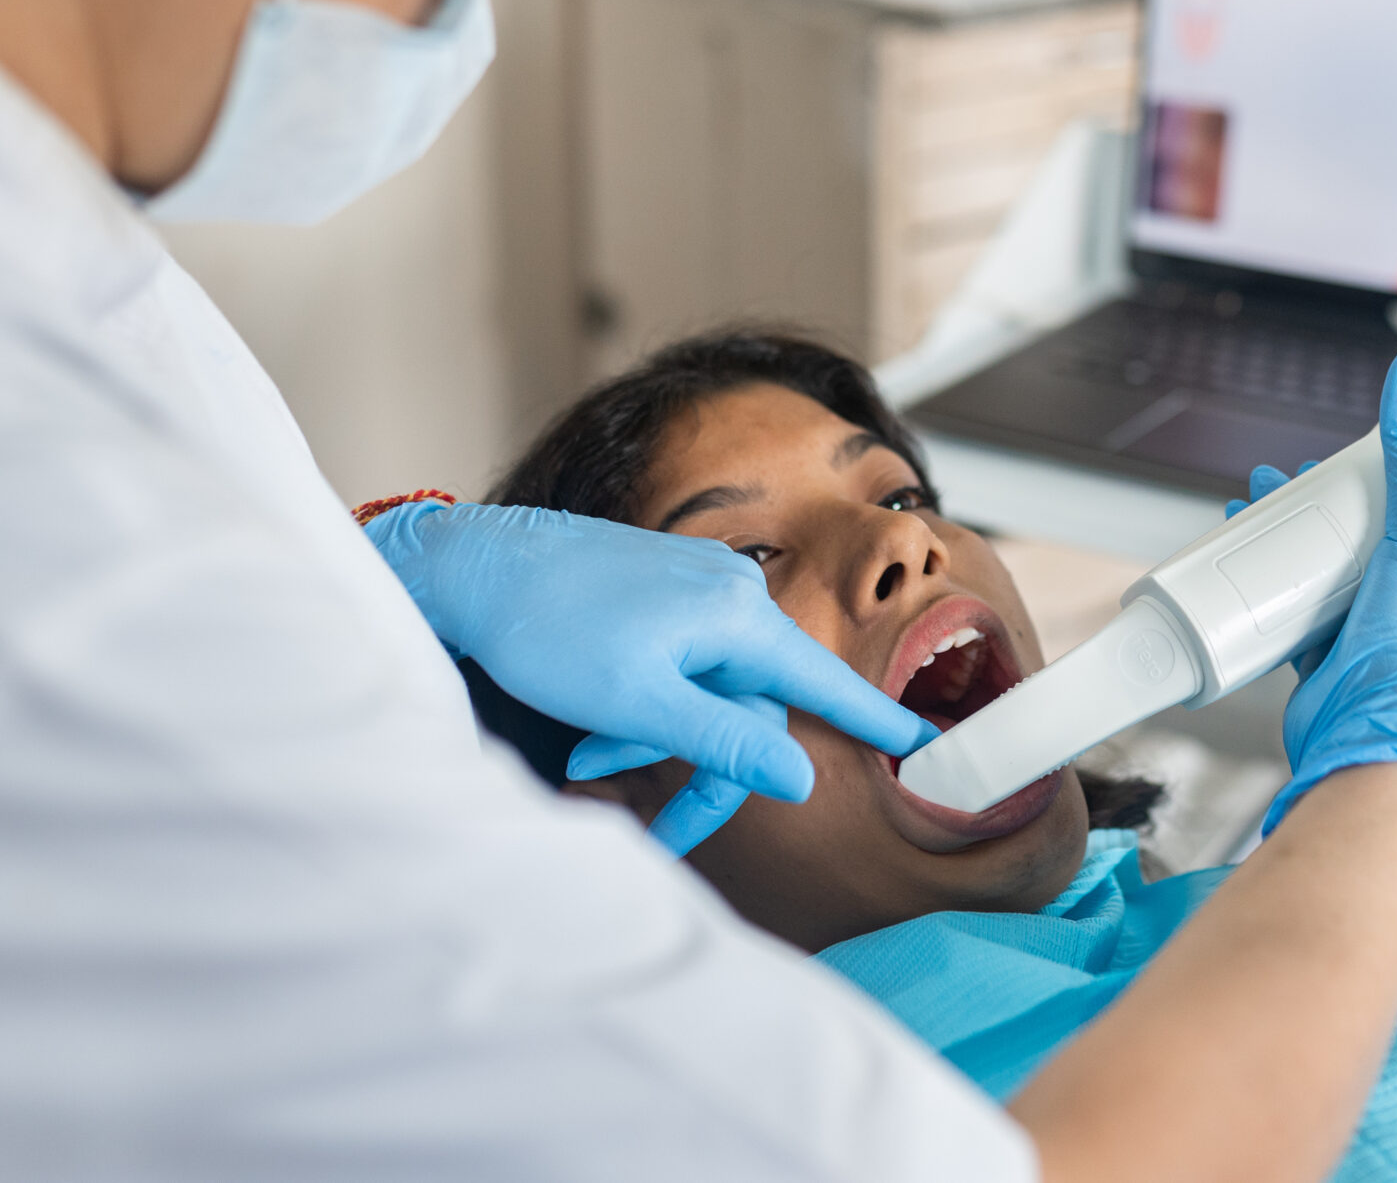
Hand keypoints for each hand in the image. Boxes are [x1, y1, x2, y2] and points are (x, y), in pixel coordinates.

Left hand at [365, 502, 934, 853]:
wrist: (474, 565)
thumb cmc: (548, 630)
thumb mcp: (639, 704)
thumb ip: (725, 742)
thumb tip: (798, 776)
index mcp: (736, 616)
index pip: (822, 681)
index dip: (873, 720)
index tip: (923, 744)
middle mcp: (729, 594)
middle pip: (750, 707)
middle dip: (701, 770)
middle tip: (654, 832)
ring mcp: (694, 589)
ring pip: (707, 691)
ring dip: (657, 739)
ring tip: (586, 759)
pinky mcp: (661, 593)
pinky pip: (678, 666)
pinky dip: (643, 707)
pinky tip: (589, 724)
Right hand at [1258, 340, 1396, 836]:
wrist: (1360, 757)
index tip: (1387, 449)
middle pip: (1390, 539)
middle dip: (1347, 501)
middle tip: (1319, 469)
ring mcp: (1384, 644)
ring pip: (1344, 569)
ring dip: (1307, 532)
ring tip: (1273, 494)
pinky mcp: (1335, 661)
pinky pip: (1305, 607)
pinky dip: (1279, 577)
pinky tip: (1253, 547)